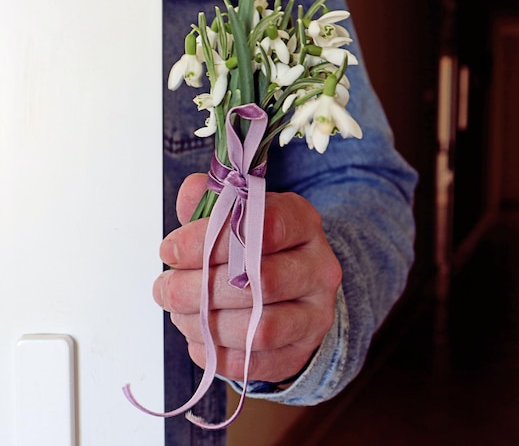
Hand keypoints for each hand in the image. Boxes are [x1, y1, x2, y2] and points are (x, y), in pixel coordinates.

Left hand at [153, 173, 341, 382]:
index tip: (171, 248)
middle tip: (164, 288)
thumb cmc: (260, 250)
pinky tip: (198, 338)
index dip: (210, 238)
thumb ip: (214, 202)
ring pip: (259, 328)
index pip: (264, 224)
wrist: (295, 291)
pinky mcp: (301, 350)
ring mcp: (315, 313)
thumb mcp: (240, 215)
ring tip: (179, 314)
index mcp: (303, 222)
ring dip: (205, 324)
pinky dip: (216, 354)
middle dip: (198, 288)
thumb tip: (191, 193)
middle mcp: (318, 267)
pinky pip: (254, 362)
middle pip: (261, 281)